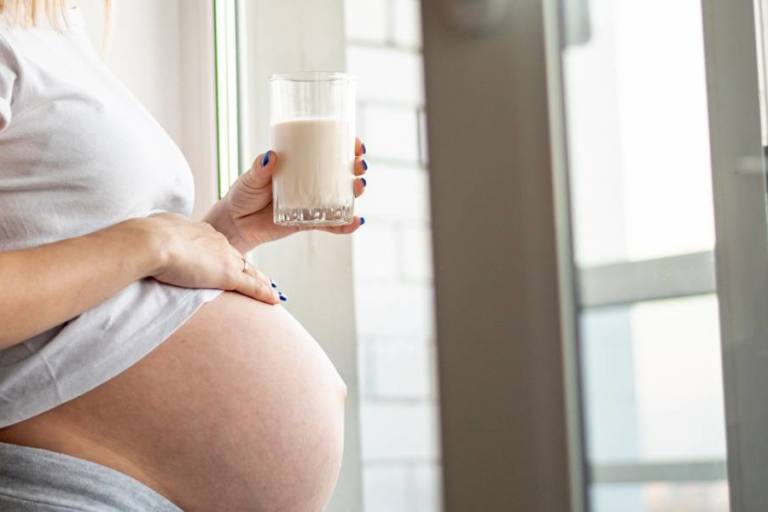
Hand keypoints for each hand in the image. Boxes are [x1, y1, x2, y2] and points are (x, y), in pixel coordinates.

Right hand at [143, 213, 281, 303]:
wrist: (150, 241)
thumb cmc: (145, 237)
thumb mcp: (155, 231)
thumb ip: (160, 236)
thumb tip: (151, 237)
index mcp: (199, 230)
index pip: (218, 246)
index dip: (225, 255)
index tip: (229, 261)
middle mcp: (217, 241)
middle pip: (238, 257)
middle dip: (247, 268)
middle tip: (259, 277)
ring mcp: (224, 258)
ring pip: (249, 271)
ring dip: (261, 282)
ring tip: (272, 290)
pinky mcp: (227, 275)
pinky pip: (252, 286)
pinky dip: (264, 293)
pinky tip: (275, 300)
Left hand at [205, 138, 368, 252]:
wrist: (236, 223)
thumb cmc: (243, 194)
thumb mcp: (250, 177)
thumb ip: (259, 169)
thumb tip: (271, 157)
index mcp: (300, 164)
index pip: (328, 151)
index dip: (346, 146)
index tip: (355, 145)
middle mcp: (310, 182)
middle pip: (342, 172)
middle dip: (356, 168)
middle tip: (359, 167)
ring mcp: (312, 202)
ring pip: (342, 196)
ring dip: (355, 192)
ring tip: (359, 189)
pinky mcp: (309, 222)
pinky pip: (332, 224)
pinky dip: (345, 225)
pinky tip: (356, 222)